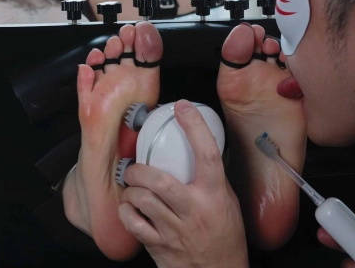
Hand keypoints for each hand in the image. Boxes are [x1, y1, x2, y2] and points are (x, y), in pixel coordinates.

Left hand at [118, 100, 248, 267]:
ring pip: (142, 200)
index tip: (182, 108)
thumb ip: (213, 179)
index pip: (207, 154)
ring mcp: (174, 230)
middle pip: (159, 180)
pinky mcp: (159, 245)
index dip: (194, 127)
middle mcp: (194, 211)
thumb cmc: (225, 239)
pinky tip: (130, 208)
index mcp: (214, 195)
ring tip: (133, 187)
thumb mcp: (228, 204)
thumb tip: (198, 150)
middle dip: (140, 170)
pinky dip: (126, 212)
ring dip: (131, 189)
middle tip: (136, 168)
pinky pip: (133, 223)